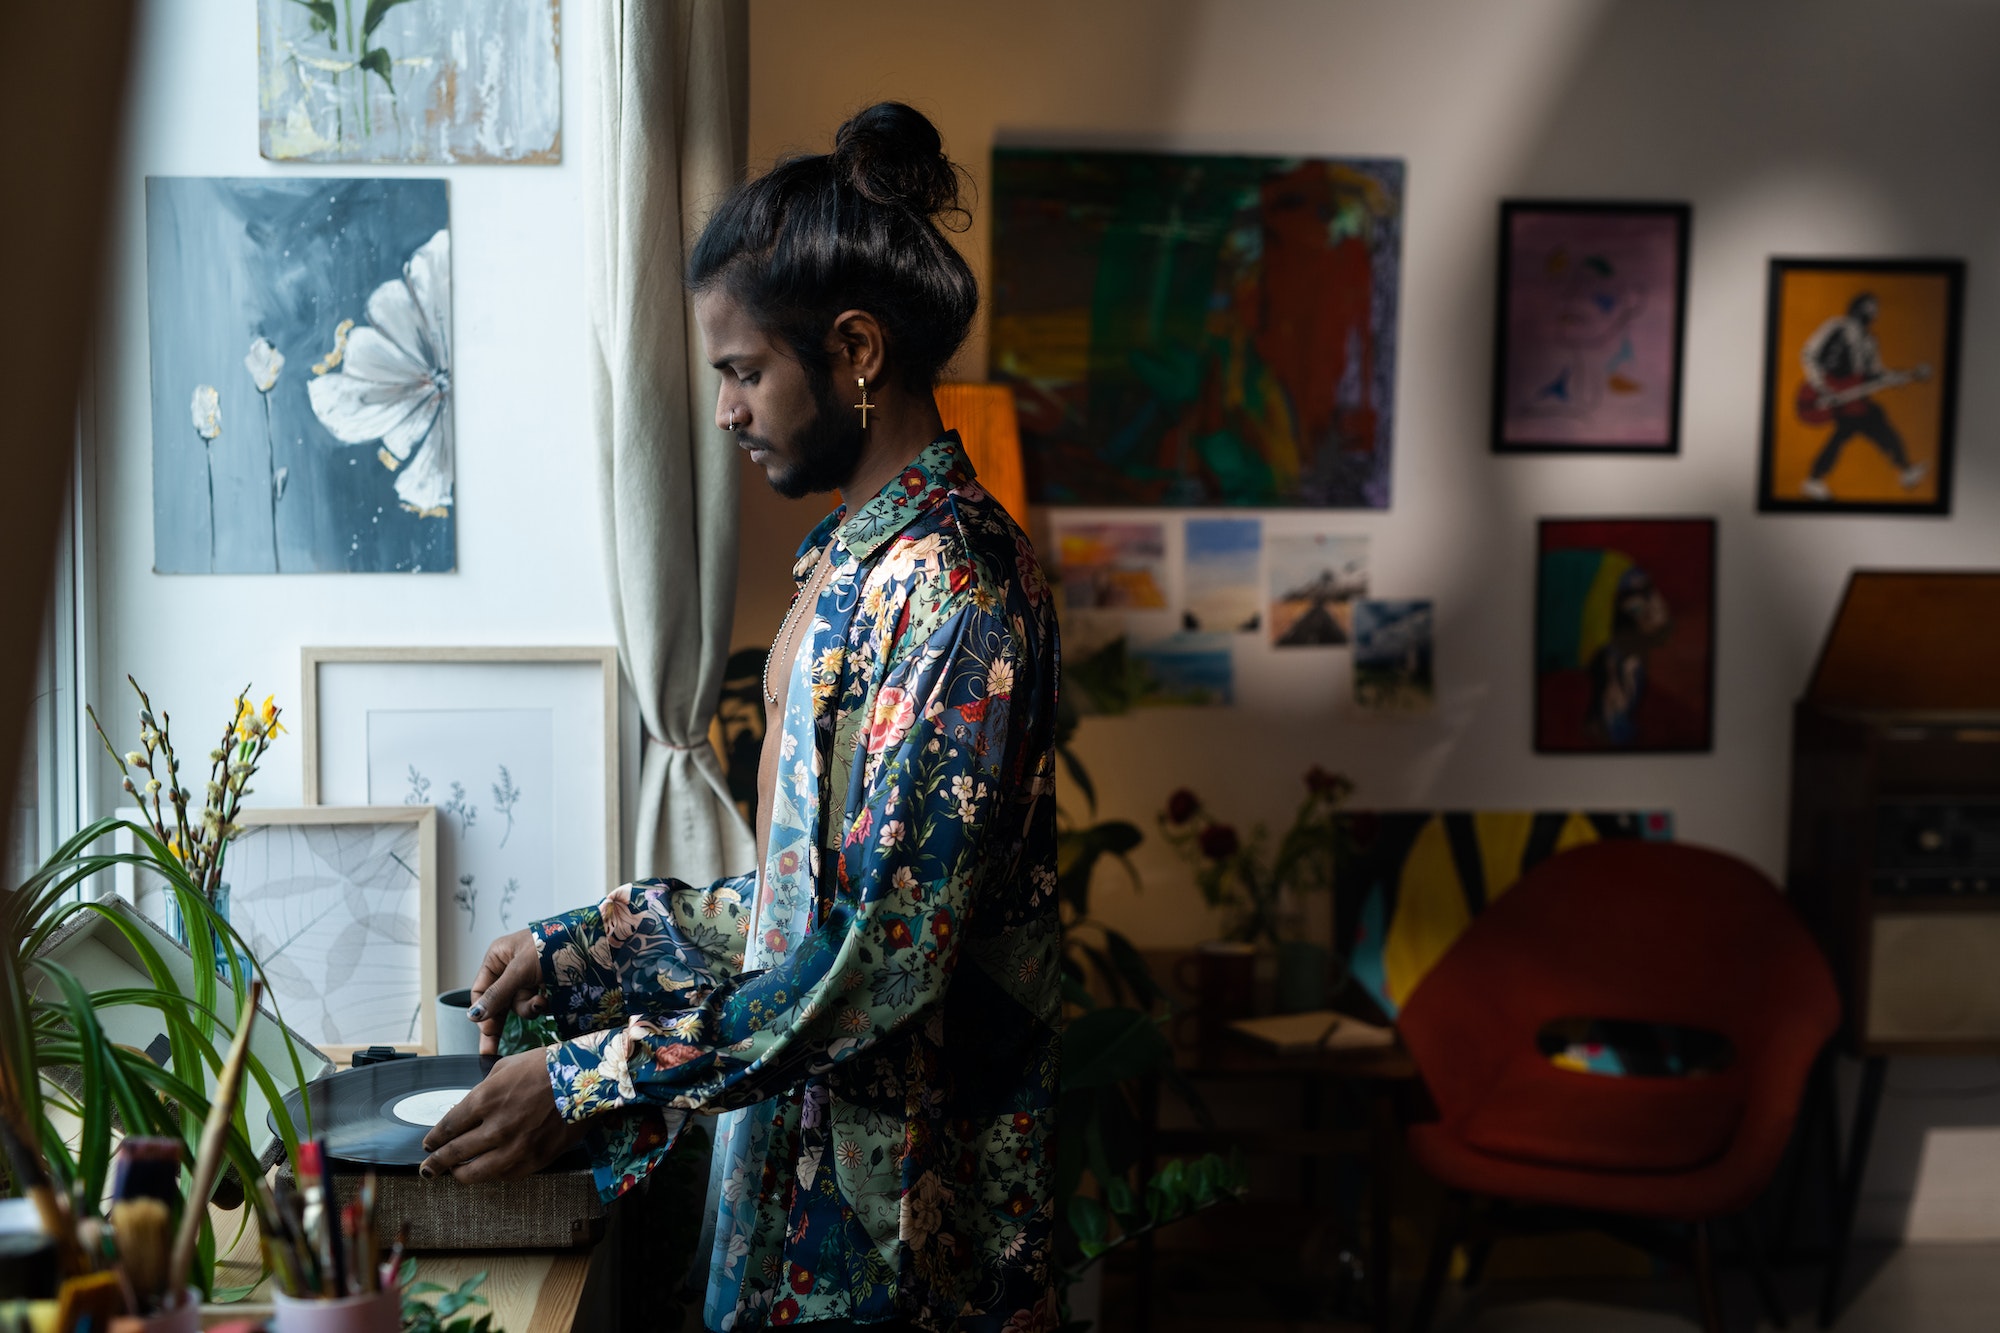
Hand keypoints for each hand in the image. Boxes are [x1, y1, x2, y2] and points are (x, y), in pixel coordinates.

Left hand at [419, 1049, 585, 1182]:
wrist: (587, 1079)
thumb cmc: (547, 1067)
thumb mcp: (505, 1069)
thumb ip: (482, 1092)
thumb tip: (467, 1113)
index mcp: (486, 1099)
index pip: (448, 1127)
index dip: (435, 1138)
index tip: (429, 1144)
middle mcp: (496, 1127)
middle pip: (454, 1154)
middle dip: (436, 1163)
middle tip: (427, 1169)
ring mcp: (516, 1147)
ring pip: (475, 1173)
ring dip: (459, 1175)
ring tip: (453, 1174)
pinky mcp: (535, 1160)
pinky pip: (503, 1176)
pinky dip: (490, 1174)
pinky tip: (486, 1170)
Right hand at [467, 928, 541, 1055]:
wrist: (589, 944)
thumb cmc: (553, 943)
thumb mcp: (521, 969)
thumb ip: (498, 993)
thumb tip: (474, 1015)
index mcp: (499, 957)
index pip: (480, 990)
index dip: (482, 1011)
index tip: (486, 1029)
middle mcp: (510, 968)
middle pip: (496, 1003)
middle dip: (497, 1024)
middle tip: (490, 1051)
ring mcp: (528, 979)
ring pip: (518, 1006)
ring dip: (529, 1008)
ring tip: (541, 1000)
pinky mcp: (545, 987)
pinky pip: (536, 1005)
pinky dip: (542, 1006)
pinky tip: (549, 999)